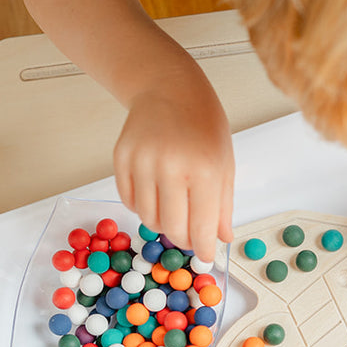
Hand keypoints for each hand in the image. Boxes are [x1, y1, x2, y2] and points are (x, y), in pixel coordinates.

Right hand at [112, 85, 232, 260]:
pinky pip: (129, 200)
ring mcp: (142, 161)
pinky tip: (157, 193)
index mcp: (204, 169)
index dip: (203, 249)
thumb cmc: (203, 126)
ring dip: (163, 223)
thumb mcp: (224, 164)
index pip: (200, 227)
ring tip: (175, 208)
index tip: (205, 258)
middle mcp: (170, 166)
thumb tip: (220, 240)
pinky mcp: (121, 158)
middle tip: (190, 235)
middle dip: (183, 239)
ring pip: (148, 218)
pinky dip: (144, 206)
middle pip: (171, 228)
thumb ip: (222, 206)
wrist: (170, 89)